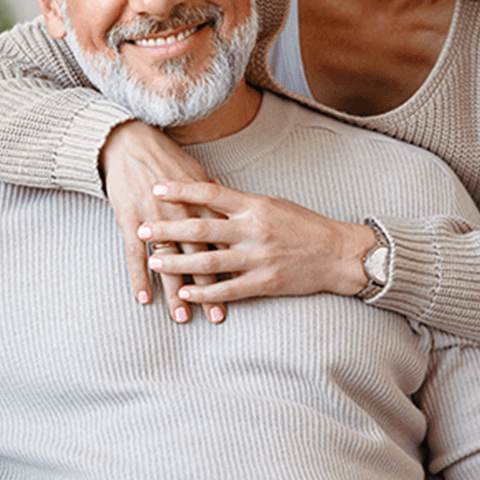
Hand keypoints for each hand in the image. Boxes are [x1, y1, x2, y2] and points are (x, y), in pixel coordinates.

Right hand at [101, 121, 225, 323]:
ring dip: (174, 292)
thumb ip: (215, 200)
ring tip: (181, 317)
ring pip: (168, 263)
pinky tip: (143, 299)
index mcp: (203, 203)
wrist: (130, 142)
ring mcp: (155, 218)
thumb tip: (233, 215)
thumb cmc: (167, 157)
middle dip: (208, 290)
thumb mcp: (197, 174)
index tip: (245, 290)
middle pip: (199, 258)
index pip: (222, 243)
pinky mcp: (130, 219)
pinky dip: (138, 277)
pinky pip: (134, 254)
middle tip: (216, 317)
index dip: (233, 268)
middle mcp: (182, 213)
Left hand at [137, 181, 376, 303]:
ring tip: (154, 261)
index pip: (211, 194)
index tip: (157, 188)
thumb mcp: (273, 204)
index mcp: (255, 206)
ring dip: (178, 263)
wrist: (337, 254)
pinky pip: (229, 289)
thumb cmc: (304, 225)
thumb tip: (208, 187)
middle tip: (141, 227)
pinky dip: (205, 293)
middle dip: (168, 229)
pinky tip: (185, 292)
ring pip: (210, 262)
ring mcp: (259, 258)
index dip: (182, 190)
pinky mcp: (266, 282)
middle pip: (202, 229)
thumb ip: (239, 201)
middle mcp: (254, 230)